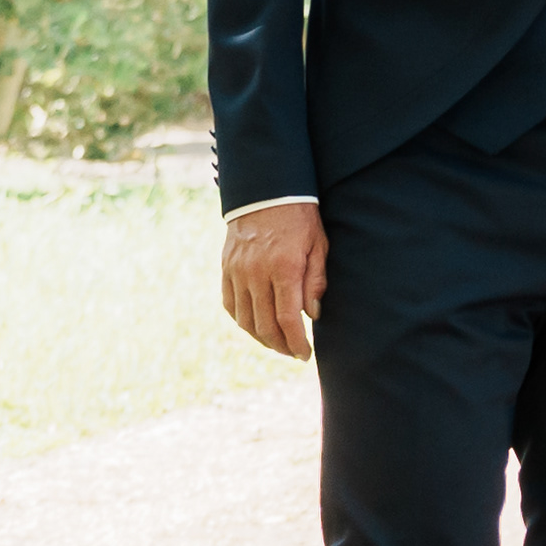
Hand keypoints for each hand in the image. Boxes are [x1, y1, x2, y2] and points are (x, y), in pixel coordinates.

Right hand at [223, 202, 327, 360]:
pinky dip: (242, 321)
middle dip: (281, 345)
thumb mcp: (319, 246)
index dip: (296, 342)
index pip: (287, 318)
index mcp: (284, 267)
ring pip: (245, 319)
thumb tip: (312, 315)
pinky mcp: (226, 268)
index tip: (305, 354)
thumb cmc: (300, 219)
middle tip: (293, 353)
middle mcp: (257, 272)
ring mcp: (237, 271)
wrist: (266, 192)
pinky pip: (230, 304)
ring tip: (277, 343)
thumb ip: (316, 282)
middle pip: (265, 324)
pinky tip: (256, 326)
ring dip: (261, 338)